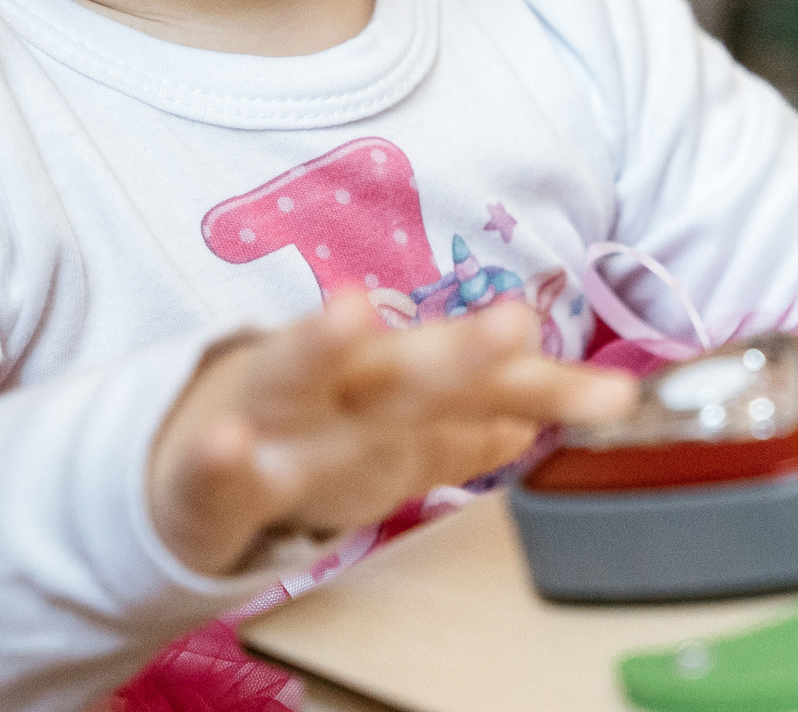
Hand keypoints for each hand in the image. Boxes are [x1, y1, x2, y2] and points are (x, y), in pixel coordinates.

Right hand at [147, 290, 636, 575]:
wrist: (181, 473)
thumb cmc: (310, 437)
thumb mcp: (402, 432)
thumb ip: (474, 421)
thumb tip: (547, 416)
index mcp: (394, 386)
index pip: (486, 385)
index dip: (550, 387)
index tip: (615, 396)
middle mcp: (339, 396)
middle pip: (405, 372)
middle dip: (458, 352)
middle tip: (513, 323)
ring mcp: (268, 428)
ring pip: (298, 382)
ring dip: (321, 347)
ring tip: (348, 315)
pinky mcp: (204, 483)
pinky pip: (212, 475)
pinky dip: (217, 458)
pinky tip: (228, 441)